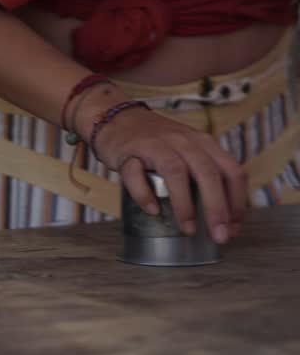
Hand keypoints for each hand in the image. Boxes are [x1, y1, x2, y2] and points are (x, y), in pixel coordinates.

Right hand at [82, 96, 246, 243]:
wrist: (116, 119)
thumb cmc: (157, 143)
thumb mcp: (189, 150)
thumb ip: (205, 172)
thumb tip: (223, 215)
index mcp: (203, 143)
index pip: (231, 171)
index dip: (237, 201)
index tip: (234, 227)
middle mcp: (184, 142)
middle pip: (208, 174)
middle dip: (217, 208)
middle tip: (219, 235)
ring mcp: (156, 145)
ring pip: (176, 172)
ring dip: (185, 204)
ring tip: (188, 229)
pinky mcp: (129, 152)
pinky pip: (136, 174)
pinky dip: (144, 194)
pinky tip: (152, 210)